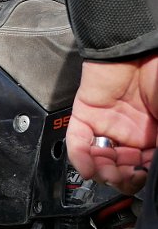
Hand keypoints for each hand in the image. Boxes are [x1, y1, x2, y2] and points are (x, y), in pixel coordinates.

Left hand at [65, 57, 157, 194]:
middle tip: (127, 178)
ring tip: (110, 174)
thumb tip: (155, 167)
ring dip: (103, 172)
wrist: (140, 49)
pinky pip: (78, 141)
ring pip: (99, 158)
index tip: (144, 178)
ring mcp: (107, 125)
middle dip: (123, 178)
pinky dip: (81, 158)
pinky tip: (89, 168)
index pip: (144, 166)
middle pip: (121, 167)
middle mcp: (131, 132)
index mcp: (154, 134)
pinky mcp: (86, 115)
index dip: (142, 176)